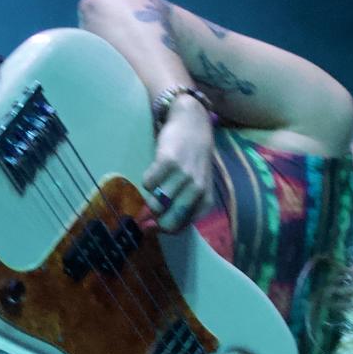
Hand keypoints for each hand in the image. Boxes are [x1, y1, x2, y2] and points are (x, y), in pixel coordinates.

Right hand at [141, 98, 215, 231]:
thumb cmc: (194, 159)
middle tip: (150, 209)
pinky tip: (154, 173)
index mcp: (205, 199)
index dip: (164, 228)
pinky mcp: (168, 162)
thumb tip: (153, 226)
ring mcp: (183, 175)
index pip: (180, 227)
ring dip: (150, 198)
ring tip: (156, 186)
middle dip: (154, 220)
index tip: (156, 222)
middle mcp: (197, 189)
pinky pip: (148, 184)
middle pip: (168, 221)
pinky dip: (147, 181)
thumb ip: (183, 206)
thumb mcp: (198, 185)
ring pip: (156, 204)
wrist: (193, 125)